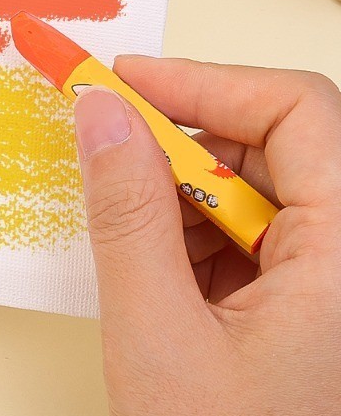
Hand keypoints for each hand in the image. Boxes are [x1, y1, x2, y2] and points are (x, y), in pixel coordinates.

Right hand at [72, 56, 340, 415]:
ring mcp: (337, 279)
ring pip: (260, 186)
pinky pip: (254, 230)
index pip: (297, 111)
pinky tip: (162, 267)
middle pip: (277, 143)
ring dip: (183, 191)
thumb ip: (125, 213)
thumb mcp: (159, 336)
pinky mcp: (314, 299)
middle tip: (107, 139)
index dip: (203, 81)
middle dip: (183, 139)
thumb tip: (98, 114)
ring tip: (134, 230)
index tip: (123, 78)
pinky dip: (195, 232)